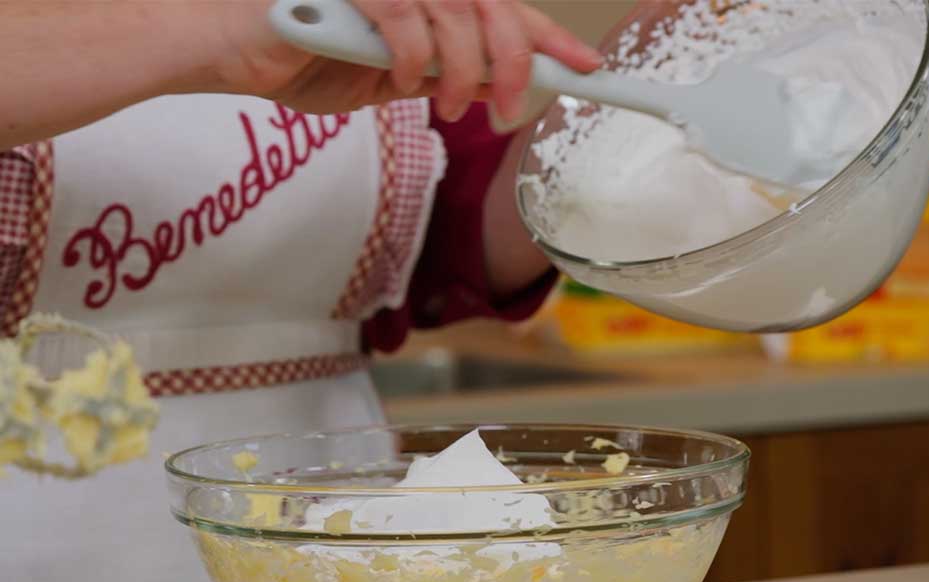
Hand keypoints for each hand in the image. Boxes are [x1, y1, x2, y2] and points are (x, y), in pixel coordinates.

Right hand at [220, 0, 602, 121]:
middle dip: (515, 61)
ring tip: (452, 106)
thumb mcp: (386, 80)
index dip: (545, 37)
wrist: (225, 50)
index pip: (497, 8)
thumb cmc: (299, 59)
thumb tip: (487, 85)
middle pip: (490, 3)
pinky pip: (402, 11)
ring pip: (455, 8)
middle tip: (511, 107)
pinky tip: (407, 79)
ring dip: (464, 67)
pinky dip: (415, 52)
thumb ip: (436, 76)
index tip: (586, 65)